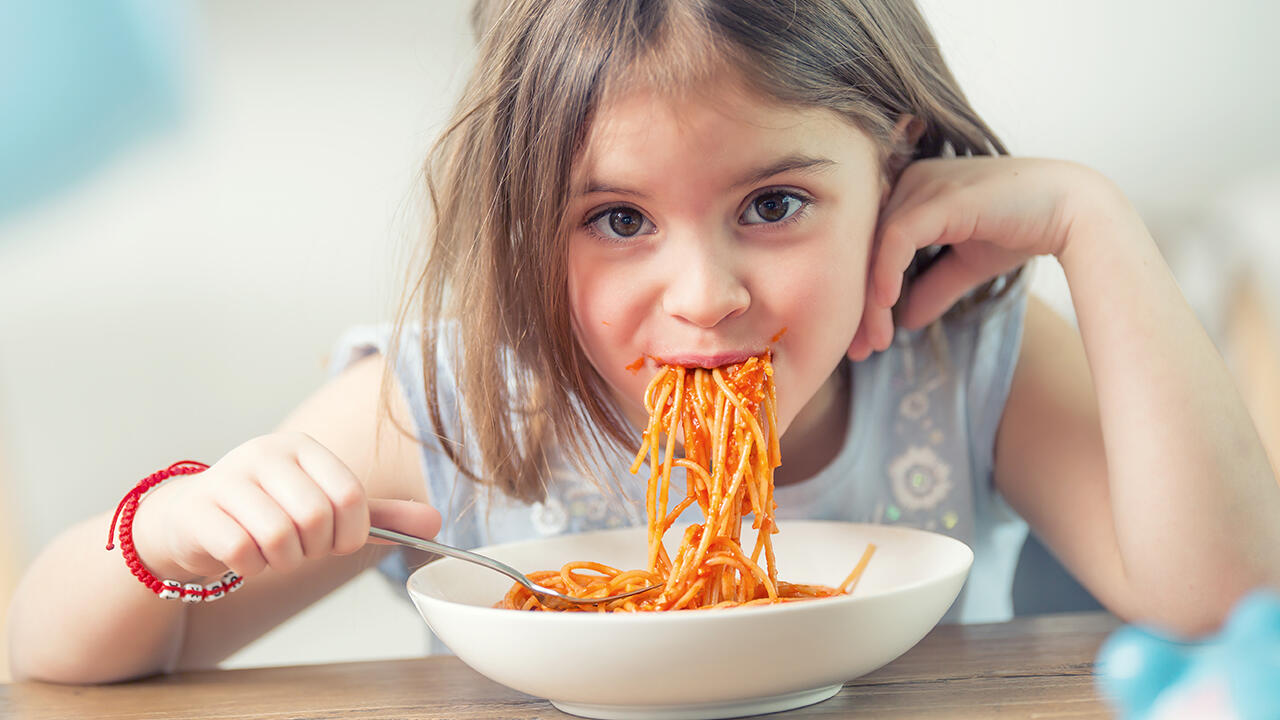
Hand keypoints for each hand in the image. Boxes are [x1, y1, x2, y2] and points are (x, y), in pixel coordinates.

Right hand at [130, 432, 441, 580]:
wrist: (193, 518)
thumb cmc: (270, 512)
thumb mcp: (326, 507)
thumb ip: (380, 515)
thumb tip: (437, 522)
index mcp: (305, 448)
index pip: (350, 496)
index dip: (351, 533)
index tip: (335, 541)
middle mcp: (267, 453)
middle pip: (317, 516)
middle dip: (315, 549)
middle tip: (300, 549)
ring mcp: (229, 477)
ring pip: (280, 535)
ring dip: (283, 561)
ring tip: (273, 552)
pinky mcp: (199, 508)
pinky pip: (242, 551)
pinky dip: (252, 567)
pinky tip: (245, 557)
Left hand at [847, 157, 1106, 359]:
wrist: (1073, 212)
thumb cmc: (1022, 229)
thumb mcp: (966, 265)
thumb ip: (934, 287)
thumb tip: (906, 321)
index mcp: (912, 194)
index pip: (871, 249)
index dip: (863, 296)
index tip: (863, 341)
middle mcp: (910, 183)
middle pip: (865, 249)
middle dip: (859, 305)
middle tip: (857, 351)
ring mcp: (923, 185)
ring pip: (876, 248)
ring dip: (871, 301)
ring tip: (874, 342)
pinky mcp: (939, 196)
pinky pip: (896, 237)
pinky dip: (886, 272)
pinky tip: (887, 305)